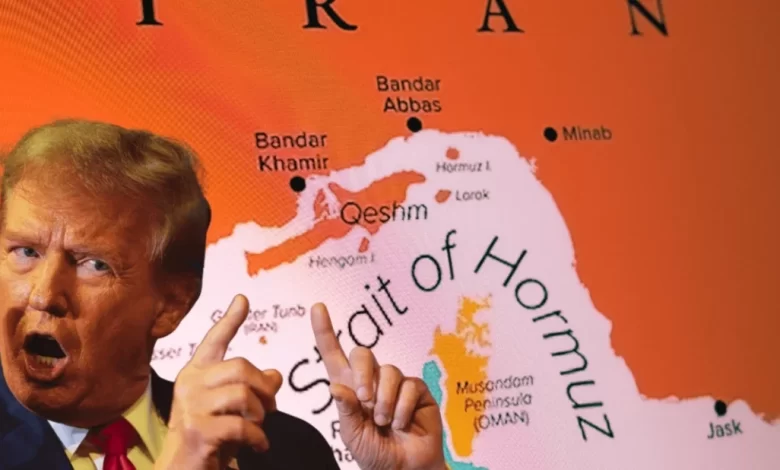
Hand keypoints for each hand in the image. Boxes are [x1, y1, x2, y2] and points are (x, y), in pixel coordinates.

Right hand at [155, 295, 282, 469]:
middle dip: (265, 388)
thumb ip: (248, 388)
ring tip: (259, 429)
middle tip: (272, 409)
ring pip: (243, 394)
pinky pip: (242, 424)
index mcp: (195, 374)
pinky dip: (258, 437)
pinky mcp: (198, 431)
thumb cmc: (208, 439)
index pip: (214, 340)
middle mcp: (189, 385)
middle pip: (241, 367)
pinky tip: (259, 445)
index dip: (230, 319)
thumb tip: (275, 374)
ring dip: (261, 415)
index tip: (243, 299)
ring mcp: (191, 407)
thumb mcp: (229, 409)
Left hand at [311, 303, 445, 469]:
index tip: (317, 307)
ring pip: (388, 371)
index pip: (334, 354)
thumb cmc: (376, 453)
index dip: (325, 331)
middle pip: (362, 353)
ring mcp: (396, 383)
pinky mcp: (417, 390)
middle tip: (365, 400)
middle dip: (362, 374)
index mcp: (349, 388)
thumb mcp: (352, 435)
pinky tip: (402, 423)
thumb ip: (345, 411)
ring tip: (385, 423)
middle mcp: (372, 380)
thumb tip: (335, 387)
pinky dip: (402, 408)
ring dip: (384, 401)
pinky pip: (409, 386)